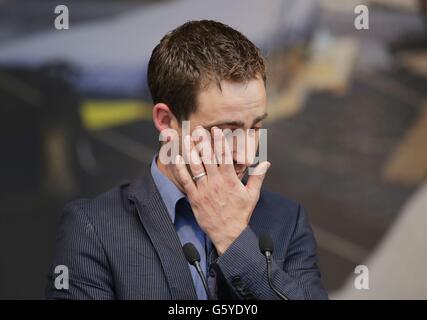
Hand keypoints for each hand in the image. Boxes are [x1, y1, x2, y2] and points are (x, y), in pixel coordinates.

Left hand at [170, 126, 270, 254]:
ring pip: (195, 166)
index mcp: (230, 179)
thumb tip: (266, 163)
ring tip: (185, 138)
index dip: (221, 142)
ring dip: (190, 151)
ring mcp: (204, 189)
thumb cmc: (240, 214)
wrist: (228, 233)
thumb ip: (257, 177)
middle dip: (203, 142)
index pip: (225, 156)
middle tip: (198, 128)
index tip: (217, 129)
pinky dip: (180, 169)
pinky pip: (185, 181)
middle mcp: (216, 182)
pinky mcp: (194, 198)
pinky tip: (176, 158)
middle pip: (208, 157)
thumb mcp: (252, 195)